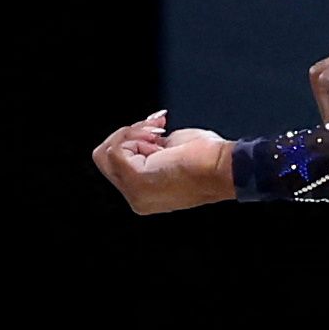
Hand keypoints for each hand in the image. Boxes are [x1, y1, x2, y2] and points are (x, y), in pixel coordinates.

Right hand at [91, 113, 236, 213]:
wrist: (224, 167)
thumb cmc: (208, 159)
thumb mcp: (170, 151)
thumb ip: (149, 148)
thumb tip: (137, 134)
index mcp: (144, 194)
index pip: (116, 163)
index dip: (133, 140)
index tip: (159, 131)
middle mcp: (136, 199)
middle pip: (105, 157)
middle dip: (129, 135)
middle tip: (158, 130)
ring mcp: (134, 192)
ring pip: (106, 152)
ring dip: (131, 134)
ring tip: (158, 135)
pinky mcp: (135, 179)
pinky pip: (115, 149)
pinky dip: (134, 134)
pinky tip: (157, 137)